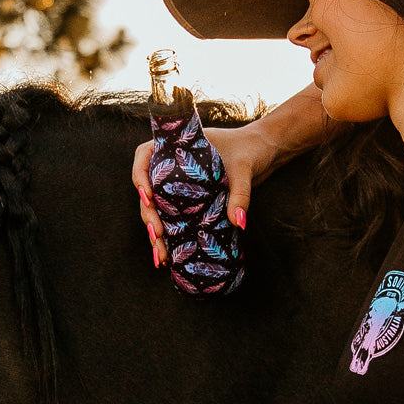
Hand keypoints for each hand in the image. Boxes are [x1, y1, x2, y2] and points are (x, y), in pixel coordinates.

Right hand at [132, 121, 280, 267]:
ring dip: (156, 231)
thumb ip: (240, 193)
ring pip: (158, 207)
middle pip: (148, 188)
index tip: (147, 196)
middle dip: (148, 214)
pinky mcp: (190, 199)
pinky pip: (173, 216)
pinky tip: (168, 256)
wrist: (263, 152)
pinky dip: (170, 235)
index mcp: (176, 146)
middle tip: (156, 234)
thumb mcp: (244, 168)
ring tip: (160, 256)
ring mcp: (179, 183)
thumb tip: (238, 222)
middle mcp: (172, 165)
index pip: (145, 155)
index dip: (139, 175)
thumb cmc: (251, 150)